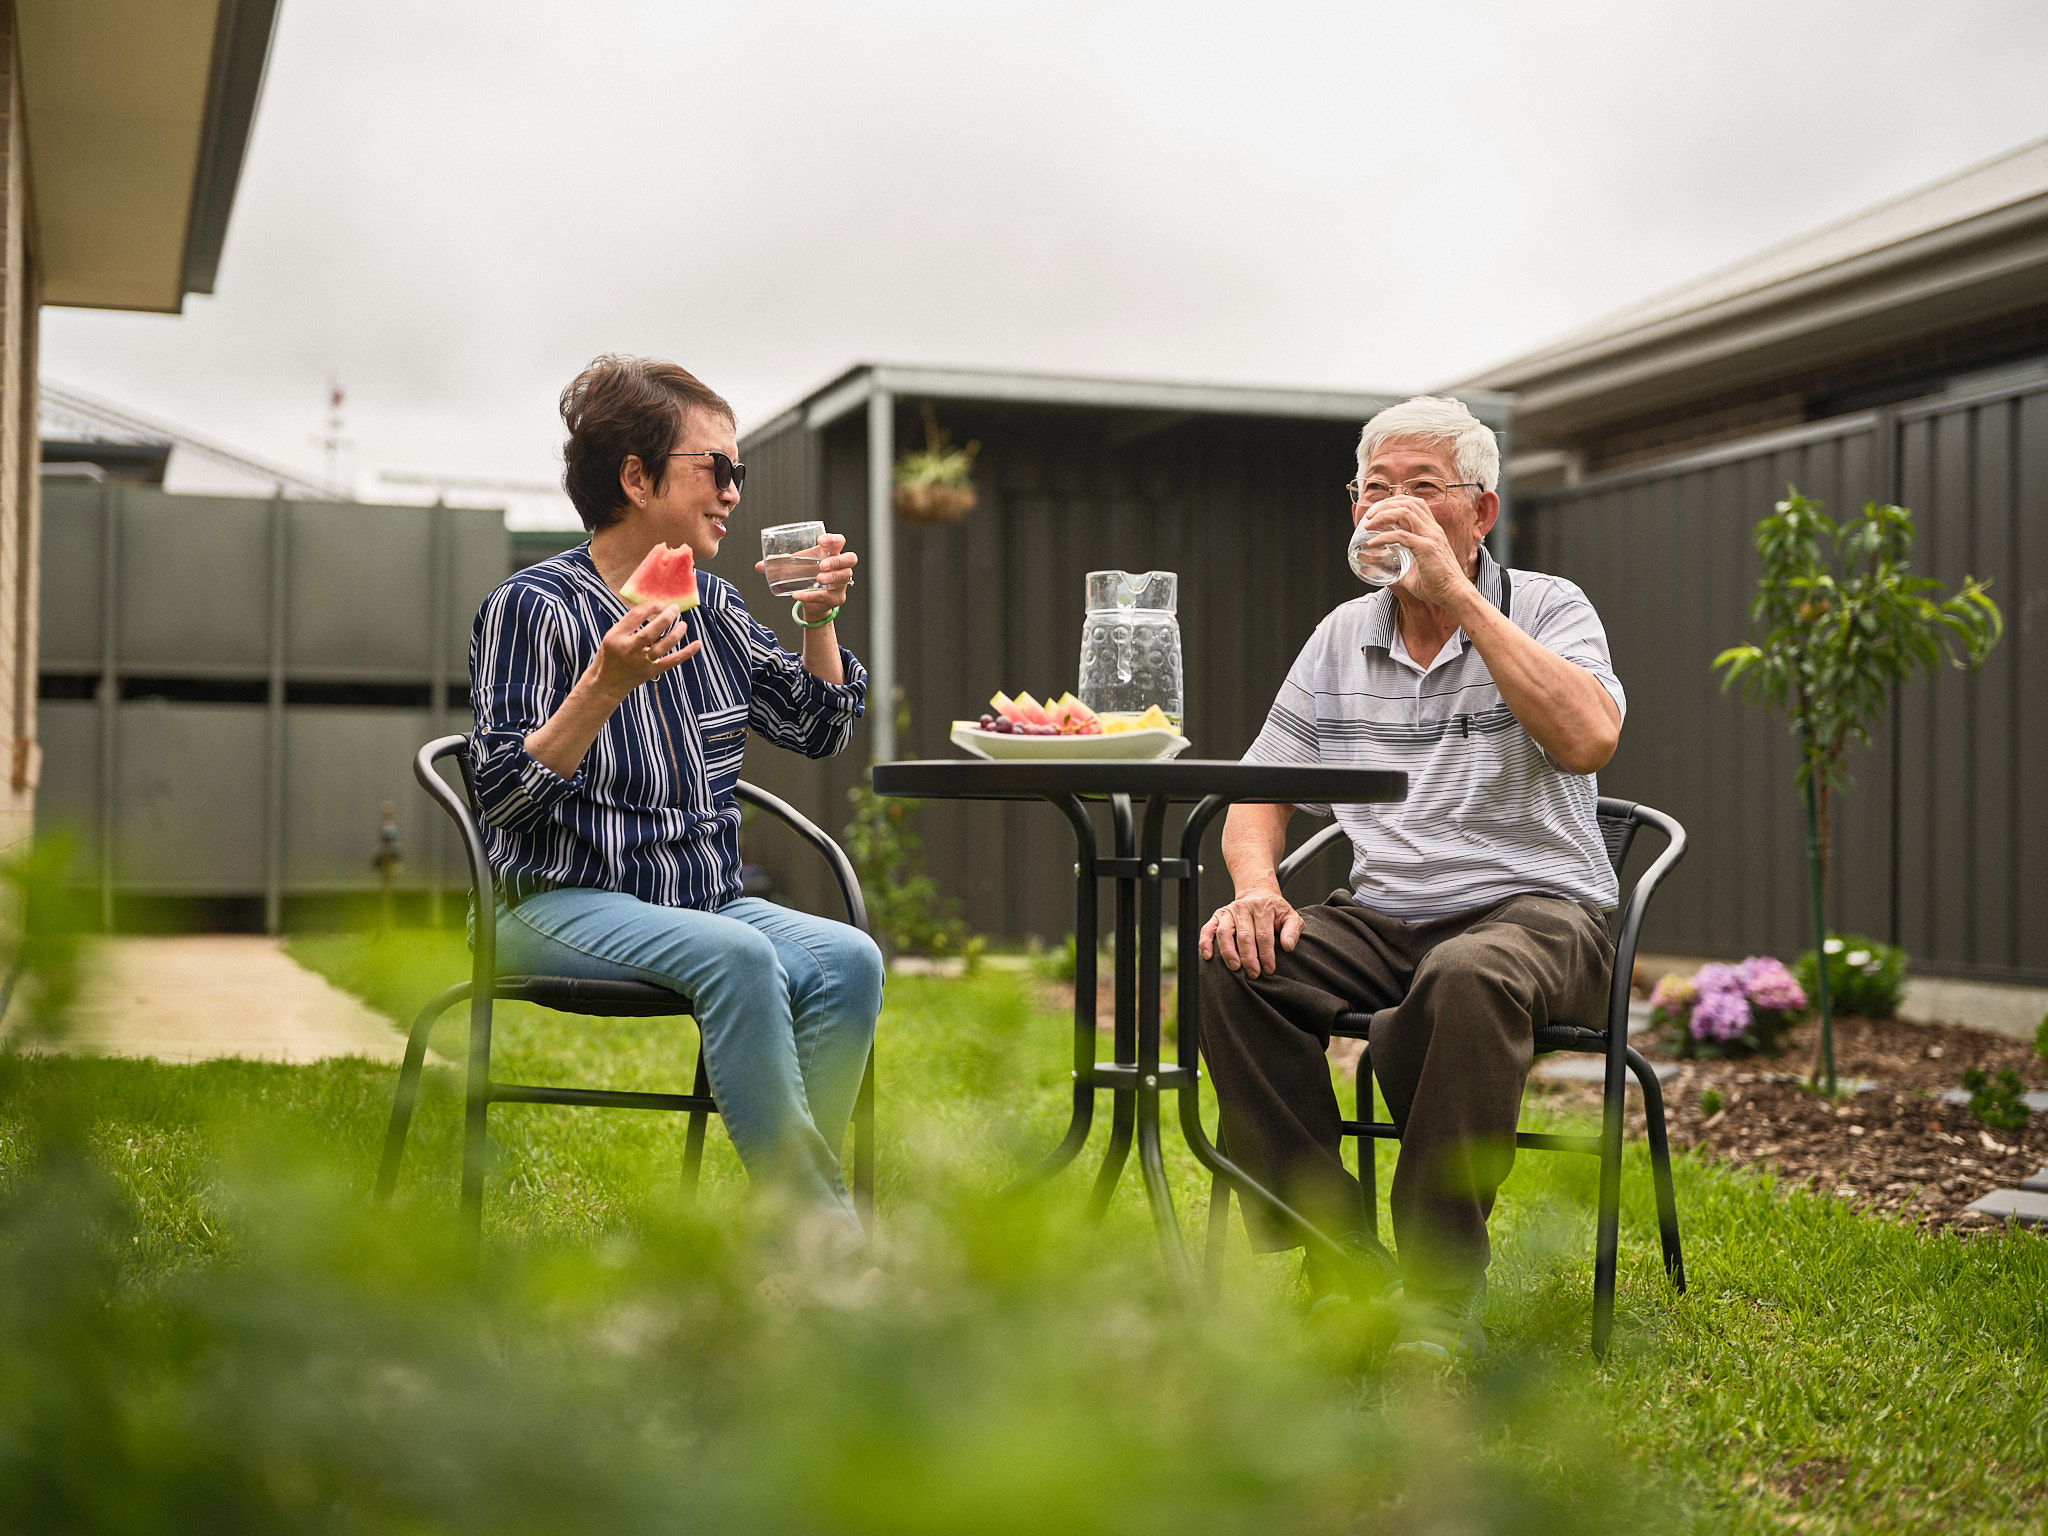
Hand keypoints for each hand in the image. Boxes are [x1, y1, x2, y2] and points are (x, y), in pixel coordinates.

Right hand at [585, 601, 699, 699]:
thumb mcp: (611, 635)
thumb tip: (656, 606)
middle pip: (648, 633)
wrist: (606, 683)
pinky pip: (671, 662)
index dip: (650, 607)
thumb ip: (629, 622)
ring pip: (661, 648)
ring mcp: (640, 663)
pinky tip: (697, 643)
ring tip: (683, 624)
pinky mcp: (650, 673)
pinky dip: (686, 653)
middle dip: (664, 619)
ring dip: (675, 634)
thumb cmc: (611, 654)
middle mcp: (627, 650)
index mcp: (615, 637)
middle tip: (675, 609)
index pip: (635, 617)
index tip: (660, 604)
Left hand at [758, 532, 857, 624]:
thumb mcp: (796, 567)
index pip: (840, 542)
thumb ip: (780, 565)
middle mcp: (841, 567)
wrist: (813, 600)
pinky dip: (811, 596)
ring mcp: (841, 583)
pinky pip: (827, 596)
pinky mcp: (836, 598)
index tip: (821, 541)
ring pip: (843, 578)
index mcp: (832, 553)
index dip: (834, 540)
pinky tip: (799, 595)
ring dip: (831, 577)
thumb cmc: (808, 576)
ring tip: (818, 579)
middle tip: (822, 565)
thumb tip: (759, 566)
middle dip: (837, 561)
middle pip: (849, 559)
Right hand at [1198, 888, 1302, 978]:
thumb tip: (1287, 946)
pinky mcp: (1217, 916)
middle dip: (1248, 958)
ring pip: (1224, 933)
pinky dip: (1205, 942)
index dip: (1266, 954)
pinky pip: (1207, 929)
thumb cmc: (1275, 911)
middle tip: (1253, 973)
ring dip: (1228, 953)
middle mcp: (1243, 907)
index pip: (1263, 934)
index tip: (1269, 969)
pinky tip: (1208, 956)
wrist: (1259, 895)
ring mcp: (1228, 911)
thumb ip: (1292, 931)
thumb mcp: (1290, 917)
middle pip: (1244, 936)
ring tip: (1235, 968)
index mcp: (1262, 907)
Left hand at [1362, 495, 1470, 606]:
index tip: (1378, 510)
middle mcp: (1433, 529)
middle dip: (1385, 505)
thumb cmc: (1437, 585)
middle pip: (1408, 503)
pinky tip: (1373, 543)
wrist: (1454, 594)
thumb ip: (1402, 567)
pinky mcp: (1426, 548)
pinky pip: (1401, 536)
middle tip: (1369, 516)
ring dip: (1383, 515)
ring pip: (1404, 513)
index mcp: (1432, 531)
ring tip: (1369, 525)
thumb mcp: (1415, 570)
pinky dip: (1384, 537)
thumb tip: (1386, 572)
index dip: (1395, 502)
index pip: (1415, 504)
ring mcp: (1431, 537)